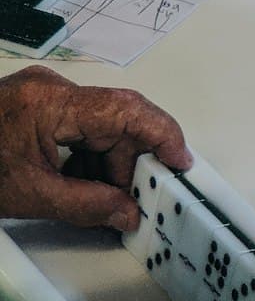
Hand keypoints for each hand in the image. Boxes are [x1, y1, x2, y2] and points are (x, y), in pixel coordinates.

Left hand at [0, 66, 189, 229]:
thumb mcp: (28, 195)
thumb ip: (87, 205)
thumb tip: (126, 212)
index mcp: (51, 102)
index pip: (127, 109)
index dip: (163, 134)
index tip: (180, 162)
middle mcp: (52, 89)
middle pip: (117, 118)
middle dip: (131, 160)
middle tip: (139, 197)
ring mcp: (43, 94)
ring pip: (100, 124)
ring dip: (108, 163)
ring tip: (103, 200)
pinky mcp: (36, 105)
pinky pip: (79, 126)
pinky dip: (87, 157)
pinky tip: (82, 185)